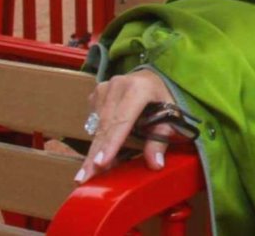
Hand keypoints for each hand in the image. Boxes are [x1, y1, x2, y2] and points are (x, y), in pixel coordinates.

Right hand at [76, 69, 176, 183]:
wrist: (153, 77)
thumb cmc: (163, 97)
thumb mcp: (170, 115)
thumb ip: (160, 139)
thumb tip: (156, 165)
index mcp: (140, 88)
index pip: (123, 120)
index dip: (111, 143)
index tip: (100, 164)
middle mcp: (119, 85)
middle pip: (105, 126)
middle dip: (95, 154)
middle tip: (84, 178)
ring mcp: (105, 88)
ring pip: (97, 125)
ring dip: (94, 149)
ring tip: (88, 172)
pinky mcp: (97, 93)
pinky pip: (94, 120)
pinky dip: (96, 137)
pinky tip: (95, 155)